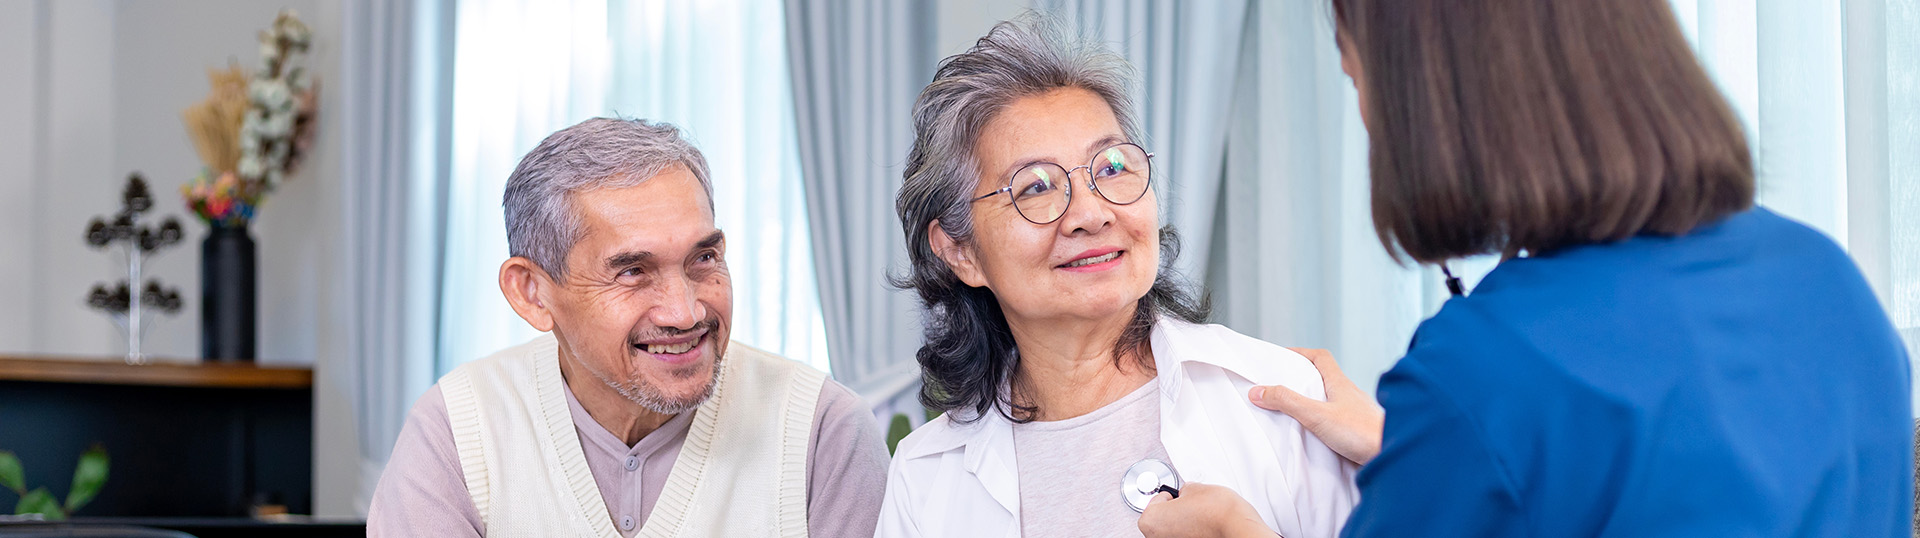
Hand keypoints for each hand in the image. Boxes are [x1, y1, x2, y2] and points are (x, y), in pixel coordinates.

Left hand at [1137, 483, 1276, 537]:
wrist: (1237, 528)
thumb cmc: (1217, 512)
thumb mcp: (1194, 488)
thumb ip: (1183, 490)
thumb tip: (1185, 493)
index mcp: (1151, 520)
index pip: (1156, 500)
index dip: (1171, 495)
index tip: (1180, 495)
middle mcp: (1156, 537)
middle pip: (1162, 518)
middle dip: (1175, 509)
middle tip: (1192, 504)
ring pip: (1173, 530)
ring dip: (1183, 522)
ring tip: (1200, 516)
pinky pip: (1184, 536)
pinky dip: (1191, 532)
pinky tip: (1203, 527)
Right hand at [1249, 347, 1383, 464]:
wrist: (1394, 454)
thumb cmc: (1362, 432)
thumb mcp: (1317, 415)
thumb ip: (1287, 402)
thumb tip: (1258, 391)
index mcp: (1340, 384)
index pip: (1320, 357)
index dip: (1301, 353)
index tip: (1282, 357)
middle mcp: (1350, 394)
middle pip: (1324, 377)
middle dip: (1302, 378)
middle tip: (1282, 385)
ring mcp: (1356, 412)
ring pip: (1331, 399)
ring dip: (1312, 401)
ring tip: (1293, 411)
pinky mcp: (1358, 430)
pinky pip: (1337, 419)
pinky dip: (1322, 421)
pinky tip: (1314, 434)